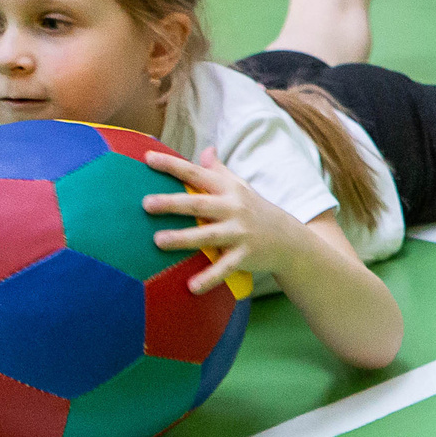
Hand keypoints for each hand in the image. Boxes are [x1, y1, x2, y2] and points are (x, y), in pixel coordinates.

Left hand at [142, 148, 306, 295]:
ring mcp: (240, 233)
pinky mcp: (245, 256)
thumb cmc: (255, 210)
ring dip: (183, 238)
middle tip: (146, 204)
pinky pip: (224, 268)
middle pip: (200, 204)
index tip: (148, 158)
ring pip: (208, 235)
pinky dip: (209, 278)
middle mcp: (234, 209)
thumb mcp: (241, 187)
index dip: (173, 165)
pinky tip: (191, 287)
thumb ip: (219, 170)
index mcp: (229, 190)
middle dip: (173, 204)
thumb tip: (206, 150)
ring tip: (158, 241)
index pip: (197, 174)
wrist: (289, 239)